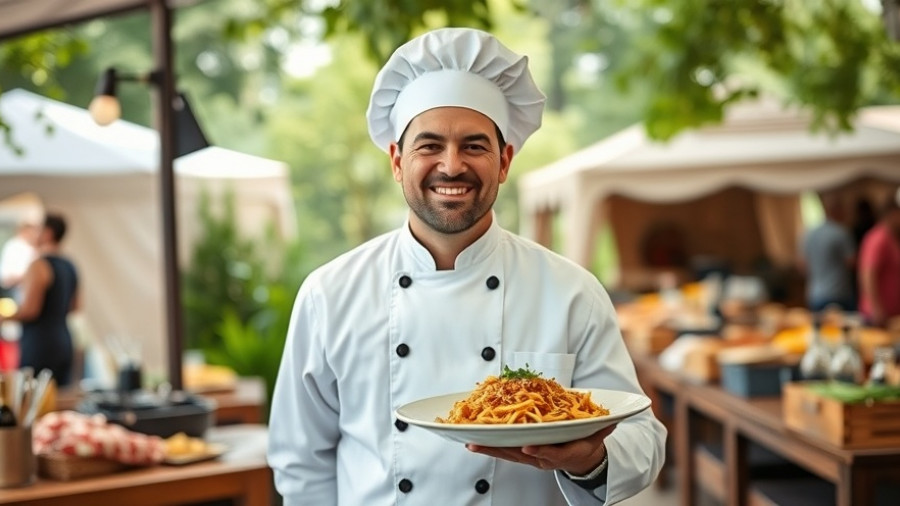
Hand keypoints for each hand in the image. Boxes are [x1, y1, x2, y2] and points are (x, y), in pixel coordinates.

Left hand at [466, 424, 615, 474]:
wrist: (580, 458)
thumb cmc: (585, 442)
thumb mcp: (596, 436)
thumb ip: (603, 427)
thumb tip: (614, 418)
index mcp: (562, 453)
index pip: (550, 454)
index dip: (539, 451)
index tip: (528, 447)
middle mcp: (543, 457)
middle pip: (519, 455)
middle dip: (500, 450)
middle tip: (480, 445)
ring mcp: (530, 456)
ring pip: (507, 453)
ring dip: (488, 449)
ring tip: (470, 443)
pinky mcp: (521, 452)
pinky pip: (504, 450)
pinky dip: (489, 445)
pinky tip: (472, 439)